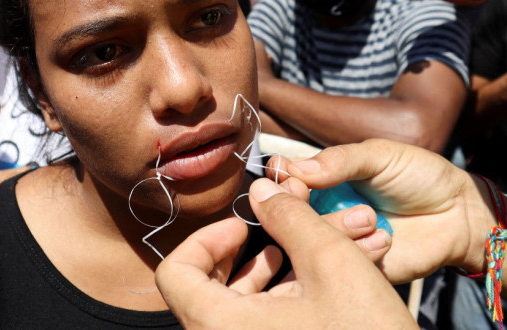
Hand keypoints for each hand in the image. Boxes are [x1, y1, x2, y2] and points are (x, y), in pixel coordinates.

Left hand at [156, 178, 413, 328]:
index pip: (174, 274)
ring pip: (236, 309)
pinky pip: (258, 327)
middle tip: (272, 234)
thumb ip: (290, 217)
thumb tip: (262, 190)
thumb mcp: (332, 261)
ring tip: (300, 252)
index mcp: (223, 327)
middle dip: (241, 253)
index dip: (204, 239)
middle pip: (203, 290)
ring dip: (265, 274)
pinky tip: (311, 282)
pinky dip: (277, 301)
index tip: (242, 227)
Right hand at [274, 139, 495, 281]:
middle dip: (300, 206)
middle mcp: (325, 208)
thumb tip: (294, 167)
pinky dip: (358, 250)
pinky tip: (383, 239)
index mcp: (325, 178)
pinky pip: (338, 265)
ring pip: (310, 239)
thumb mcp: (380, 155)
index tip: (293, 179)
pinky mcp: (356, 265)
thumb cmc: (420, 176)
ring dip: (335, 226)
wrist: (459, 213)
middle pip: (289, 211)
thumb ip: (339, 159)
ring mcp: (338, 238)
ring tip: (370, 218)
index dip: (282, 180)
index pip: (286, 178)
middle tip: (315, 199)